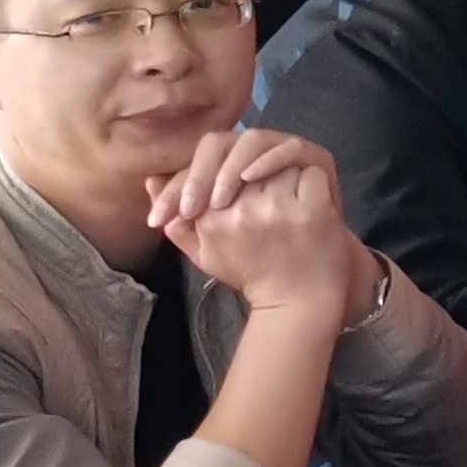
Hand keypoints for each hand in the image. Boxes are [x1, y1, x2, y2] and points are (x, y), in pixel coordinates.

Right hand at [148, 130, 363, 324]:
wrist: (296, 302)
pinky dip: (313, 183)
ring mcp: (281, 209)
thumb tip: (152, 180)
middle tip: (269, 195)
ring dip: (287, 176)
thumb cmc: (250, 275)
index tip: (244, 193)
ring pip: (282, 165)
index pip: (221, 169)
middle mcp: (243, 211)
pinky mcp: (314, 210)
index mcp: (212, 219)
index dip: (235, 174)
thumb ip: (177, 220)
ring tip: (289, 200)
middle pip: (251, 165)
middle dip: (260, 174)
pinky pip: (312, 175)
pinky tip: (309, 201)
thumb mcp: (205, 253)